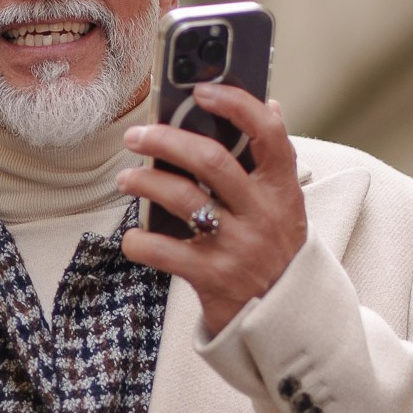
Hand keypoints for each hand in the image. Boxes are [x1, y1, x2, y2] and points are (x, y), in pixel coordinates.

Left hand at [118, 83, 306, 334]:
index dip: (236, 105)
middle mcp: (262, 215)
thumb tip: (272, 105)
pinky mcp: (212, 278)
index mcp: (282, 191)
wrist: (284, 321)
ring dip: (145, 183)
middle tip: (137, 135)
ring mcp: (237, 247)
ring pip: (182, 199)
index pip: (269, 134)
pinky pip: (163, 251)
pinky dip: (139, 241)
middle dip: (166, 140)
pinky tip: (133, 237)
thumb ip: (274, 162)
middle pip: (211, 161)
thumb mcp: (286, 207)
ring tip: (126, 180)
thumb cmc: (277, 252)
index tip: (201, 90)